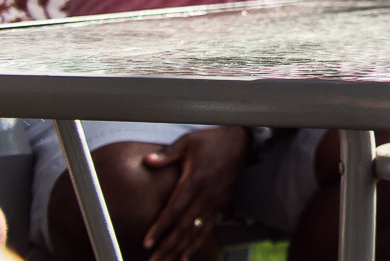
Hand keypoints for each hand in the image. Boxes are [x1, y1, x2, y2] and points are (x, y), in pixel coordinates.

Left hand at [141, 126, 247, 260]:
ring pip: (196, 231)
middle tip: (153, 260)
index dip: (160, 227)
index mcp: (195, 180)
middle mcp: (205, 195)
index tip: (147, 242)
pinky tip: (185, 255)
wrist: (242, 141)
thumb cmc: (212, 140)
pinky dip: (196, 244)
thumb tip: (147, 161)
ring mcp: (214, 201)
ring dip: (180, 249)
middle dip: (167, 246)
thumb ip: (168, 154)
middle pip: (184, 227)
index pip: (175, 209)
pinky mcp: (220, 204)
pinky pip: (207, 228)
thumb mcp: (188, 141)